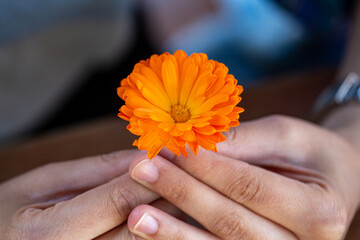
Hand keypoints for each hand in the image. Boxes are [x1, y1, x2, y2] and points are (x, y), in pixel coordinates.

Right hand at [0, 150, 181, 239]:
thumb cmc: (9, 212)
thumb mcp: (43, 183)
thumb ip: (95, 172)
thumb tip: (144, 156)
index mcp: (48, 236)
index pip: (118, 201)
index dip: (153, 175)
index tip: (178, 154)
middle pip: (141, 229)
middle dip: (171, 197)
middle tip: (197, 173)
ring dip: (173, 218)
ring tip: (194, 192)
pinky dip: (159, 231)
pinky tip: (170, 212)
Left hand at [127, 115, 359, 239]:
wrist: (331, 182)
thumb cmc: (310, 153)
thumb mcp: (286, 135)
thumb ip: (244, 141)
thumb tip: (196, 145)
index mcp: (319, 211)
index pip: (248, 187)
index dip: (205, 167)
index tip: (169, 148)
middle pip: (230, 222)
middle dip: (182, 194)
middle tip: (142, 171)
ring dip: (174, 231)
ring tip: (136, 215)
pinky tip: (155, 232)